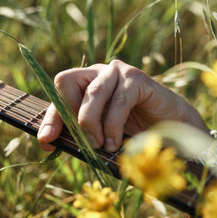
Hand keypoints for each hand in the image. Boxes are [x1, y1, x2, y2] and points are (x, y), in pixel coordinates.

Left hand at [37, 60, 207, 151]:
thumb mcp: (97, 134)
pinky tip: (116, 143)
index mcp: (85, 83)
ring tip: (101, 146)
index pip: (59, 91)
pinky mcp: (136, 78)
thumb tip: (46, 142)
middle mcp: (98, 72)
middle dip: (71, 116)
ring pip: (92, 93)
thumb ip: (75, 133)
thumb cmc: (131, 132)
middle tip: (84, 142)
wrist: (170, 130)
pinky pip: (118, 101)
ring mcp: (117, 72)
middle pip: (67, 82)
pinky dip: (113, 125)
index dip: (51, 116)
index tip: (47, 140)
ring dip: (92, 124)